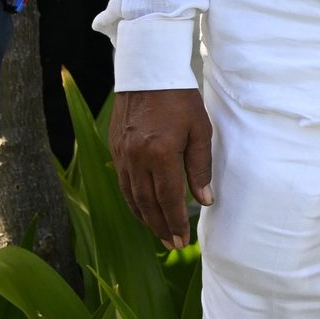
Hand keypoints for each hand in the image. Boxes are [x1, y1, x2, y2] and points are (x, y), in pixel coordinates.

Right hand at [109, 88, 213, 249]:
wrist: (148, 74)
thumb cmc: (181, 99)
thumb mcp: (200, 130)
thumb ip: (200, 167)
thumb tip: (205, 200)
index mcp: (160, 154)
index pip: (168, 198)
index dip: (175, 222)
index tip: (182, 240)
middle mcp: (136, 159)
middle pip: (147, 203)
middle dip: (160, 226)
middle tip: (172, 244)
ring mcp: (122, 156)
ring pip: (132, 197)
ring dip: (145, 217)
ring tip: (159, 232)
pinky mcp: (115, 150)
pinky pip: (123, 183)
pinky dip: (133, 200)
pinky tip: (142, 208)